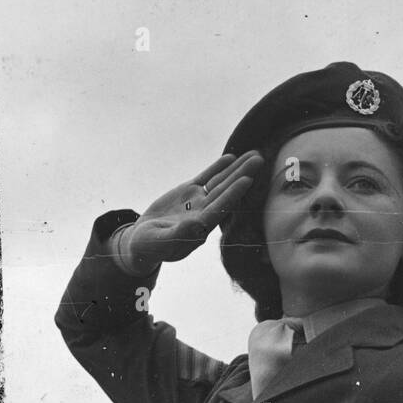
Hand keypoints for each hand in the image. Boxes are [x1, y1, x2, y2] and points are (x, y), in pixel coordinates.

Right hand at [119, 151, 264, 274]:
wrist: (142, 242)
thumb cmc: (151, 247)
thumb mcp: (162, 242)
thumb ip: (180, 234)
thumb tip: (198, 225)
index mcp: (200, 227)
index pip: (220, 208)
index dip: (234, 193)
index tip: (247, 179)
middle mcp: (204, 212)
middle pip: (226, 191)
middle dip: (242, 174)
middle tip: (260, 159)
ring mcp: (197, 201)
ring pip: (219, 182)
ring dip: (236, 168)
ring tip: (254, 155)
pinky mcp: (188, 192)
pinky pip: (206, 177)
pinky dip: (218, 168)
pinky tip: (231, 158)